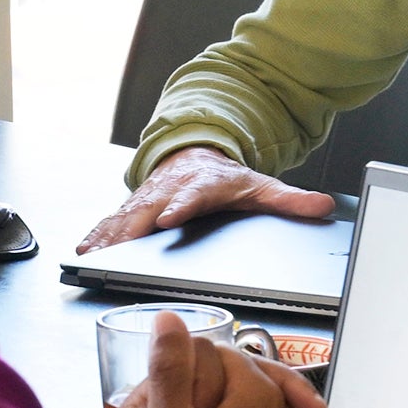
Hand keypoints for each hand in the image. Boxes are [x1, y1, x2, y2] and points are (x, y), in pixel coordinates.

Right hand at [78, 146, 338, 253]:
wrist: (196, 154)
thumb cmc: (225, 179)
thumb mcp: (260, 187)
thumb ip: (290, 201)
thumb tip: (323, 206)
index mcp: (201, 186)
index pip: (191, 197)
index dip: (180, 208)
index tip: (170, 218)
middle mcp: (171, 190)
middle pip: (150, 209)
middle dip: (134, 227)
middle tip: (121, 246)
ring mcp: (149, 199)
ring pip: (126, 216)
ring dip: (110, 235)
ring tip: (94, 253)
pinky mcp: (134, 207)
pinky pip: (113, 221)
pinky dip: (98, 234)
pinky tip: (85, 249)